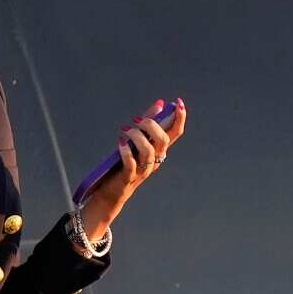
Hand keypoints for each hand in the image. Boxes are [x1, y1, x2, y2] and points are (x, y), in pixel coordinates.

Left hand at [81, 98, 187, 239]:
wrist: (112, 191)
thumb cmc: (125, 163)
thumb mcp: (137, 141)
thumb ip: (147, 123)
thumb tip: (160, 104)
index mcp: (160, 150)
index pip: (176, 133)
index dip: (180, 117)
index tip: (178, 102)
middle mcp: (155, 160)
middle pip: (163, 140)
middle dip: (151, 125)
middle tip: (137, 120)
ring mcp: (143, 170)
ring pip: (148, 151)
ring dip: (137, 137)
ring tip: (125, 130)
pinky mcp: (129, 177)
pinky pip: (131, 164)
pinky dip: (126, 152)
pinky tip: (120, 143)